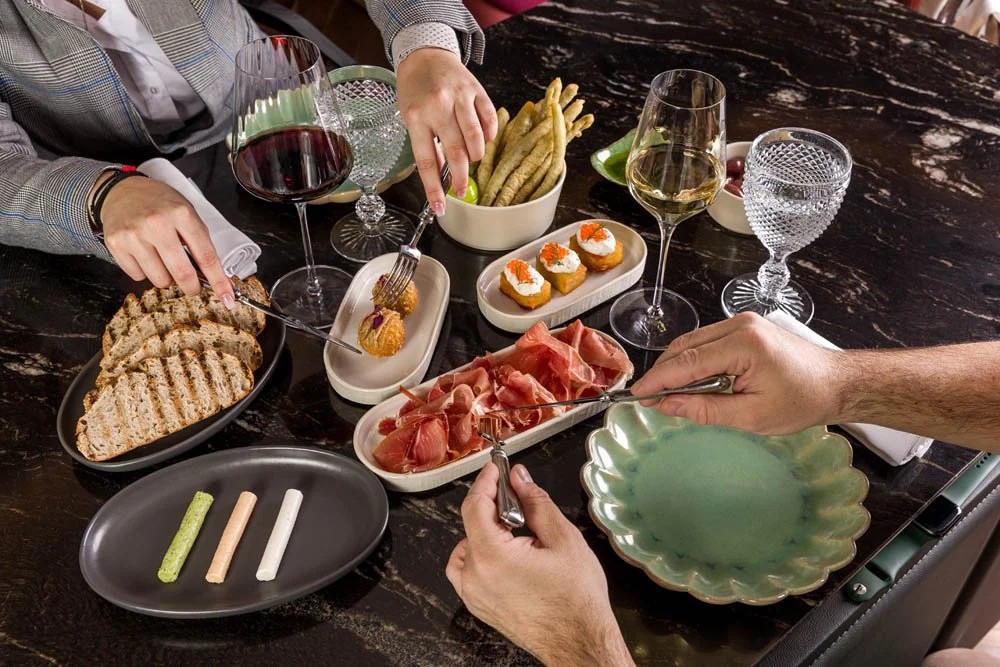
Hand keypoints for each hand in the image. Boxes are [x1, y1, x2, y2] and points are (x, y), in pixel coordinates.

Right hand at [99, 176, 234, 304]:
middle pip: (182, 273)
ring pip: (159, 280)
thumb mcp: (187, 214)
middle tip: (193, 287)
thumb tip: (220, 280)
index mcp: (181, 214)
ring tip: (163, 260)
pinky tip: (144, 254)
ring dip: (167, 278)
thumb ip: (202, 245)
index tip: (227, 298)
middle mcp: (157, 224)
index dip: (218, 281)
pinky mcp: (116, 244)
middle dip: (192, 287)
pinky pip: (138, 277)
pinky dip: (145, 272)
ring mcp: (134, 235)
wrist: (123, 192)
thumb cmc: (161, 205)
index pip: (206, 256)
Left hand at [396, 48, 496, 213]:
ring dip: (476, 156)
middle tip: (463, 190)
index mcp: (415, 117)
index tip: (441, 207)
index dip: (434, 188)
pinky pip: (489, 120)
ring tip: (472, 160)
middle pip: (455, 153)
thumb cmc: (415, 90)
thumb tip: (442, 175)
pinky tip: (483, 140)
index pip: (426, 161)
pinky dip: (488, 136)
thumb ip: (426, 144)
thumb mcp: (411, 118)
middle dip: (461, 178)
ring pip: (476, 138)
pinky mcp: (476, 90)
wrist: (424, 55)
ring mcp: (459, 97)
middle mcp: (437, 106)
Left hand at [446, 463, 632, 666]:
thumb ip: (536, 502)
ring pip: (465, 547)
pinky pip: (466, 570)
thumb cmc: (577, 599)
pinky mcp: (479, 605)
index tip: (495, 468)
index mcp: (492, 557)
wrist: (580, 642)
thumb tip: (520, 479)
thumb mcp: (563, 538)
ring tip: (515, 529)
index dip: (485, 481)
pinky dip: (479, 554)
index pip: (475, 505)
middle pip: (471, 524)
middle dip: (492, 504)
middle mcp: (475, 577)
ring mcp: (474, 594)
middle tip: (517, 496)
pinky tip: (506, 553)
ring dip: (484, 530)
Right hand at [631, 312, 845, 433]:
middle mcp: (740, 325)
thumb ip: (705, 410)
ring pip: (693, 343)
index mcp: (744, 344)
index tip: (637, 395)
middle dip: (664, 373)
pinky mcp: (745, 328)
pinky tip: (691, 382)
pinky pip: (707, 342)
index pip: (687, 362)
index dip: (659, 380)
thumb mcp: (752, 416)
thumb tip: (668, 405)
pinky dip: (693, 361)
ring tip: (667, 394)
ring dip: (678, 368)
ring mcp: (742, 323)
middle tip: (648, 398)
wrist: (837, 383)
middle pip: (685, 347)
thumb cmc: (803, 400)